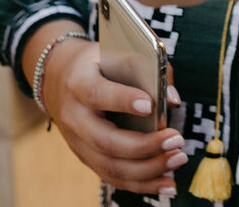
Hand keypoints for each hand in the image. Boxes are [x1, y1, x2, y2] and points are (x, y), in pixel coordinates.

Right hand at [33, 28, 185, 194]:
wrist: (60, 79)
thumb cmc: (100, 64)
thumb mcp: (117, 53)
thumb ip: (148, 67)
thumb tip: (172, 100)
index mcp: (79, 83)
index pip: (96, 94)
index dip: (121, 100)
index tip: (149, 105)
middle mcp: (74, 117)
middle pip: (104, 140)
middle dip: (143, 146)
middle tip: (177, 139)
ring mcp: (78, 143)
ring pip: (109, 166)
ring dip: (147, 170)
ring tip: (178, 159)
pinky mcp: (87, 158)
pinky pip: (113, 178)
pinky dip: (142, 185)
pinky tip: (167, 184)